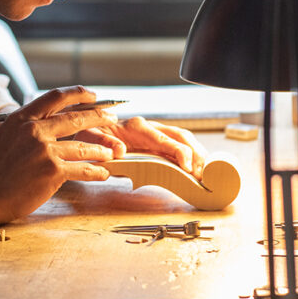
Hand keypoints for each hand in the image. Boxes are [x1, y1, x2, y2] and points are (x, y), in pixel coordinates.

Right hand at [0, 86, 117, 224]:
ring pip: (82, 146)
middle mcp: (34, 130)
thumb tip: (47, 117)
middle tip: (111, 117)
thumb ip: (25, 124)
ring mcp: (44, 151)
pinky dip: (96, 172)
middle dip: (99, 116)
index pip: (55, 97)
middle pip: (75, 117)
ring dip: (100, 150)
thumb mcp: (5, 135)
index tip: (92, 95)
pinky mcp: (52, 171)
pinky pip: (82, 169)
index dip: (78, 93)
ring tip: (109, 153)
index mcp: (22, 118)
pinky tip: (103, 172)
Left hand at [75, 116, 207, 178]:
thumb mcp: (91, 139)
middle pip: (180, 135)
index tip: (187, 167)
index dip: (178, 151)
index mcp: (136, 126)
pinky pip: (178, 146)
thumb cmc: (92, 137)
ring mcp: (156, 133)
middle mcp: (149, 127)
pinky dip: (191, 155)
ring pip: (183, 138)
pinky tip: (198, 167)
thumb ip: (104, 144)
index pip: (163, 138)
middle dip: (195, 152)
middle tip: (203, 172)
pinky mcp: (158, 142)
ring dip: (197, 153)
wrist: (91, 133)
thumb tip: (119, 150)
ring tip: (206, 171)